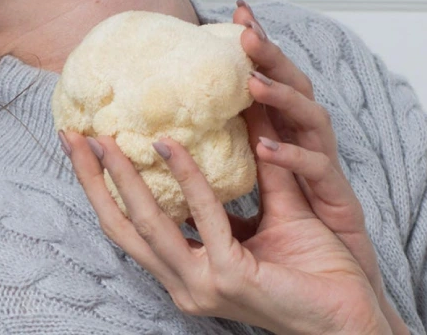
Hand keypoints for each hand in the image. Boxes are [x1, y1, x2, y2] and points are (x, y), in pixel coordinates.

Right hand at [64, 128, 388, 334]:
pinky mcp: (229, 278)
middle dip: (92, 180)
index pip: (128, 229)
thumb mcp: (273, 211)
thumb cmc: (317, 273)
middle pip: (120, 228)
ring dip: (125, 176)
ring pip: (148, 224)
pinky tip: (174, 145)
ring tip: (111, 135)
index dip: (101, 187)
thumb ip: (248, 172)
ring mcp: (202, 285)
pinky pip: (203, 217)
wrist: (352, 318)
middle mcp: (184, 284)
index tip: (83, 145)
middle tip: (74, 135)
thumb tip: (235, 113)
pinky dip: (186, 178)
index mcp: (187, 273)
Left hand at [235, 2, 406, 333]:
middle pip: (296, 89)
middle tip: (245, 28)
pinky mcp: (341, 203)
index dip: (258, 53)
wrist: (345, 302)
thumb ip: (243, 167)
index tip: (235, 15)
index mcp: (290, 146)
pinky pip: (318, 173)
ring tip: (252, 81)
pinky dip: (292, 158)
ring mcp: (328, 175)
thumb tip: (188, 141)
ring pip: (311, 119)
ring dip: (282, 97)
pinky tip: (267, 148)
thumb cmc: (306, 250)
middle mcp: (312, 152)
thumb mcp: (264, 200)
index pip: (273, 88)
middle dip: (272, 56)